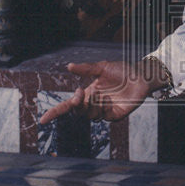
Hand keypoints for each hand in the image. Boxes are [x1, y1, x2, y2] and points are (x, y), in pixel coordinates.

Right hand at [38, 60, 167, 123]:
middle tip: (80, 94)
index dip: (55, 113)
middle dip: (76, 104)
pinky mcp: (115, 116)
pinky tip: (109, 98)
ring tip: (101, 93)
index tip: (43, 119)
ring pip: (89, 115)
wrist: (140, 77)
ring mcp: (104, 111)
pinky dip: (102, 107)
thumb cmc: (122, 71)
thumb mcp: (102, 67)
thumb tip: (68, 66)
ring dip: (91, 104)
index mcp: (88, 93)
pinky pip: (103, 116)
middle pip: (77, 111)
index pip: (68, 106)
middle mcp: (94, 104)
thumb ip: (86, 69)